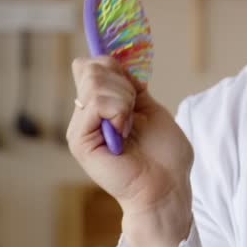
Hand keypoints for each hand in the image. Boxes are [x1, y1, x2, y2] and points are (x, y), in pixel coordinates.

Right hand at [66, 57, 192, 246]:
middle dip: (124, 84)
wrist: (167, 186)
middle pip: (92, 69)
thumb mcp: (148, 107)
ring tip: (130, 125)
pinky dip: (119, 111)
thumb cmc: (163, 154)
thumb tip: (106, 60)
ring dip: (124, 99)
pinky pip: (96, 103)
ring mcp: (80, 127)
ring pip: (95, 83)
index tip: (134, 85)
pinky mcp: (79, 140)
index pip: (92, 66)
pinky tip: (124, 131)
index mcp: (100, 106)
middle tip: (135, 112)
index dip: (114, 66)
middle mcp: (85, 115)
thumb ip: (127, 86)